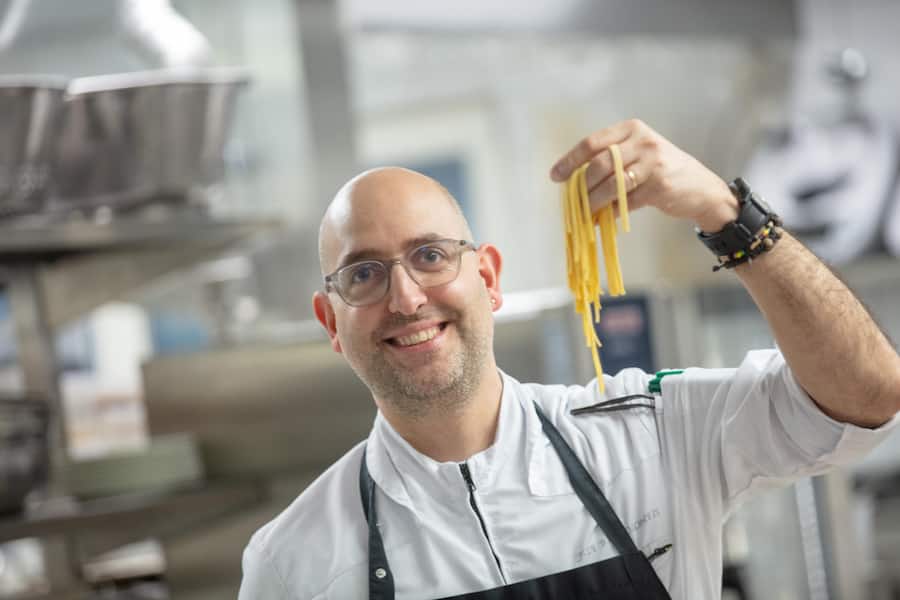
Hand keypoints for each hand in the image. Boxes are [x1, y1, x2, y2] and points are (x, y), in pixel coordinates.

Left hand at [549, 119, 738, 231]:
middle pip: (600, 164)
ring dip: (593, 202)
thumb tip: (574, 182)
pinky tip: (603, 219)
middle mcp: (642, 141)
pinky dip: (611, 212)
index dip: (570, 160)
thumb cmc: (662, 171)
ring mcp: (652, 163)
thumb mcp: (639, 154)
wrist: (701, 188)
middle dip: (582, 186)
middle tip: (571, 200)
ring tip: (584, 213)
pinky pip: (625, 202)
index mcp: (632, 129)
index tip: (555, 176)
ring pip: (611, 184)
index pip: (592, 142)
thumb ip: (611, 161)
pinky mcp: (659, 185)